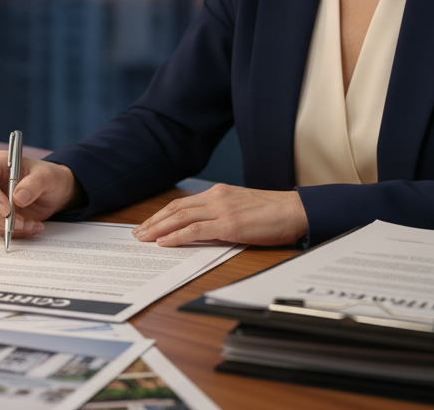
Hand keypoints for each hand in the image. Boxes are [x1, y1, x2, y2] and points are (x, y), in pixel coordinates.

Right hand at [0, 151, 80, 238]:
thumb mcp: (47, 177)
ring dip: (7, 226)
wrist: (55, 192)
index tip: (7, 210)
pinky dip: (14, 231)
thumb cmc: (49, 178)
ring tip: (31, 224)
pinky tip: (32, 226)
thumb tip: (18, 198)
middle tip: (22, 222)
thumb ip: (34, 184)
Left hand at [131, 183, 308, 246]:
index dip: (162, 214)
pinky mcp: (229, 225)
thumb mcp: (242, 207)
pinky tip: (165, 242)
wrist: (296, 210)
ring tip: (144, 238)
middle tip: (137, 233)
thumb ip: (221, 212)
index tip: (149, 224)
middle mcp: (216, 197)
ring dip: (158, 229)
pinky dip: (177, 236)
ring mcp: (222, 210)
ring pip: (180, 218)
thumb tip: (203, 227)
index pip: (182, 203)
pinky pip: (195, 230)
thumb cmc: (274, 212)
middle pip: (176, 209)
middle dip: (154, 222)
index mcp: (219, 192)